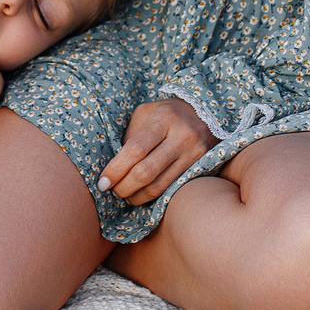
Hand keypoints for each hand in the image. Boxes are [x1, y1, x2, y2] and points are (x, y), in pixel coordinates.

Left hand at [99, 96, 219, 204]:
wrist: (207, 113)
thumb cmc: (168, 113)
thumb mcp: (147, 113)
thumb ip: (131, 136)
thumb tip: (114, 165)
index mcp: (164, 118)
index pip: (135, 149)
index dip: (116, 169)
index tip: (102, 182)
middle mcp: (182, 136)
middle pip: (146, 172)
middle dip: (124, 186)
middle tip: (112, 191)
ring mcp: (195, 154)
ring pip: (160, 186)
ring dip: (137, 196)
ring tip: (126, 195)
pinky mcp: (201, 168)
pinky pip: (172, 189)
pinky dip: (153, 196)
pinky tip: (143, 194)